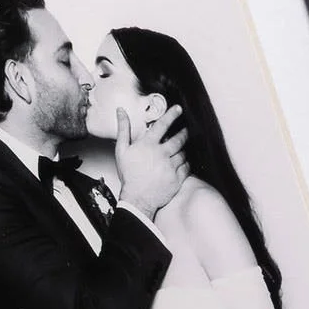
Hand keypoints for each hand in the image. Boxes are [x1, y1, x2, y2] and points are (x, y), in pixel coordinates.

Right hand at [115, 102, 186, 218]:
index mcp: (148, 145)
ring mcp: (171, 166)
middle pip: (178, 138)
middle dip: (183, 133)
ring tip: (179, 151)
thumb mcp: (122, 150)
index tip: (178, 109)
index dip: (172, 115)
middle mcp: (161, 154)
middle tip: (185, 130)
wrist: (137, 199)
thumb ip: (123, 129)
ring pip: (183, 153)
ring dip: (182, 150)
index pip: (163, 125)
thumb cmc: (129, 175)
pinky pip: (187, 166)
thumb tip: (121, 111)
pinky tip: (180, 164)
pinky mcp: (177, 178)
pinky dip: (185, 163)